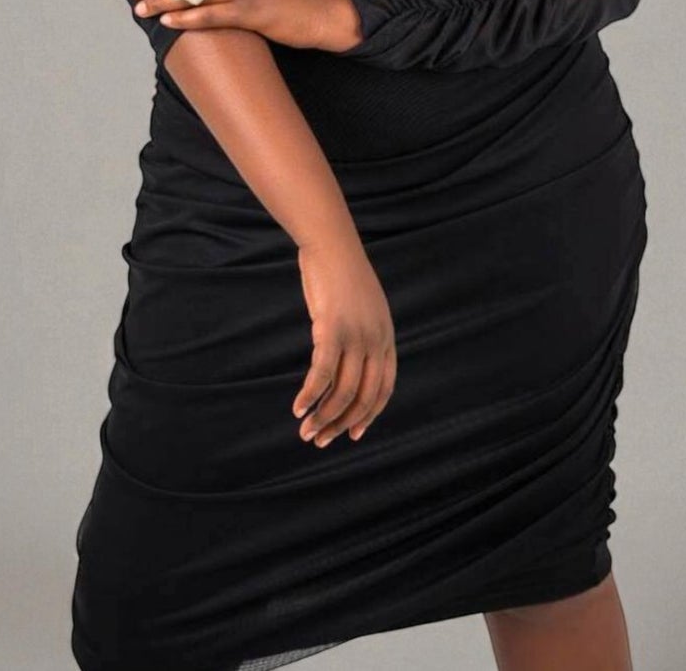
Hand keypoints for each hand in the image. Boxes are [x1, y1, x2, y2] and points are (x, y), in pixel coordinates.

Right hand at [293, 236, 397, 447]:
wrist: (331, 245)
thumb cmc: (341, 276)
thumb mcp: (363, 309)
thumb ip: (362, 337)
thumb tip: (348, 367)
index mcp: (387, 337)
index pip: (384, 389)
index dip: (369, 415)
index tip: (352, 435)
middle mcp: (376, 340)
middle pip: (363, 396)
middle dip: (341, 424)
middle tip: (320, 440)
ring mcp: (356, 335)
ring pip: (343, 390)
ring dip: (323, 416)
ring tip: (305, 430)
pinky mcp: (332, 328)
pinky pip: (322, 373)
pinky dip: (310, 395)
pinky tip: (298, 407)